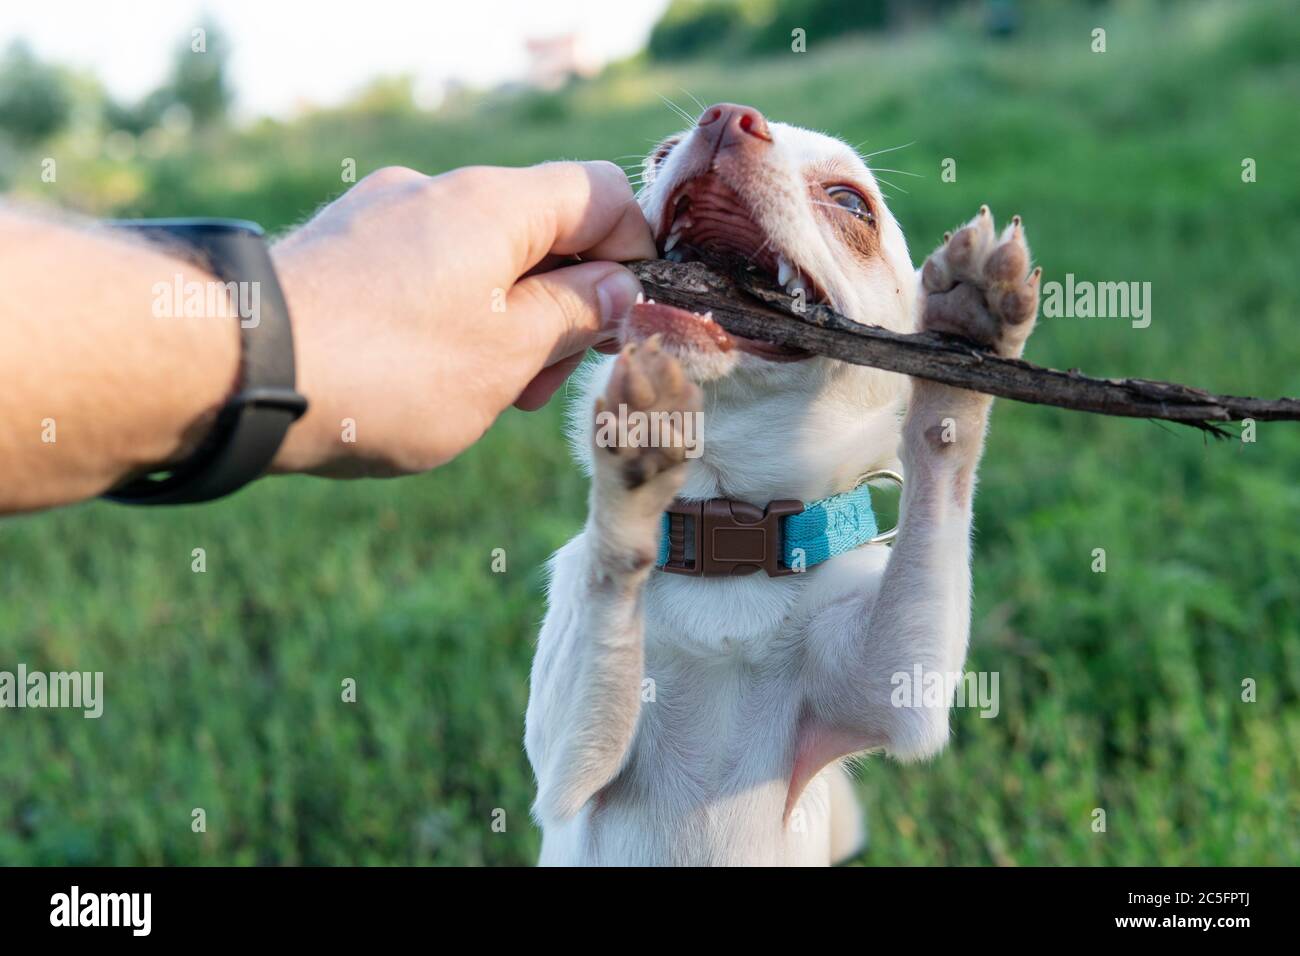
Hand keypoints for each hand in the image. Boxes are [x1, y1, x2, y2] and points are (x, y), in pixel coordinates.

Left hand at [270, 161, 654, 476]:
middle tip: (542, 385)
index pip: (600, 193)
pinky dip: (447, 322)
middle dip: (561, 306)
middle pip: (539, 231)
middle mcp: (438, 192)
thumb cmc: (387, 369)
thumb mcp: (507, 355)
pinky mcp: (339, 251)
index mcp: (496, 204)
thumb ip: (574, 313)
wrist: (236, 371)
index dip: (630, 255)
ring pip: (480, 261)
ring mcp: (381, 218)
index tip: (621, 322)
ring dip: (504, 324)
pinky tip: (421, 381)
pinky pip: (422, 276)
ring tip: (480, 397)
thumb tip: (615, 285)